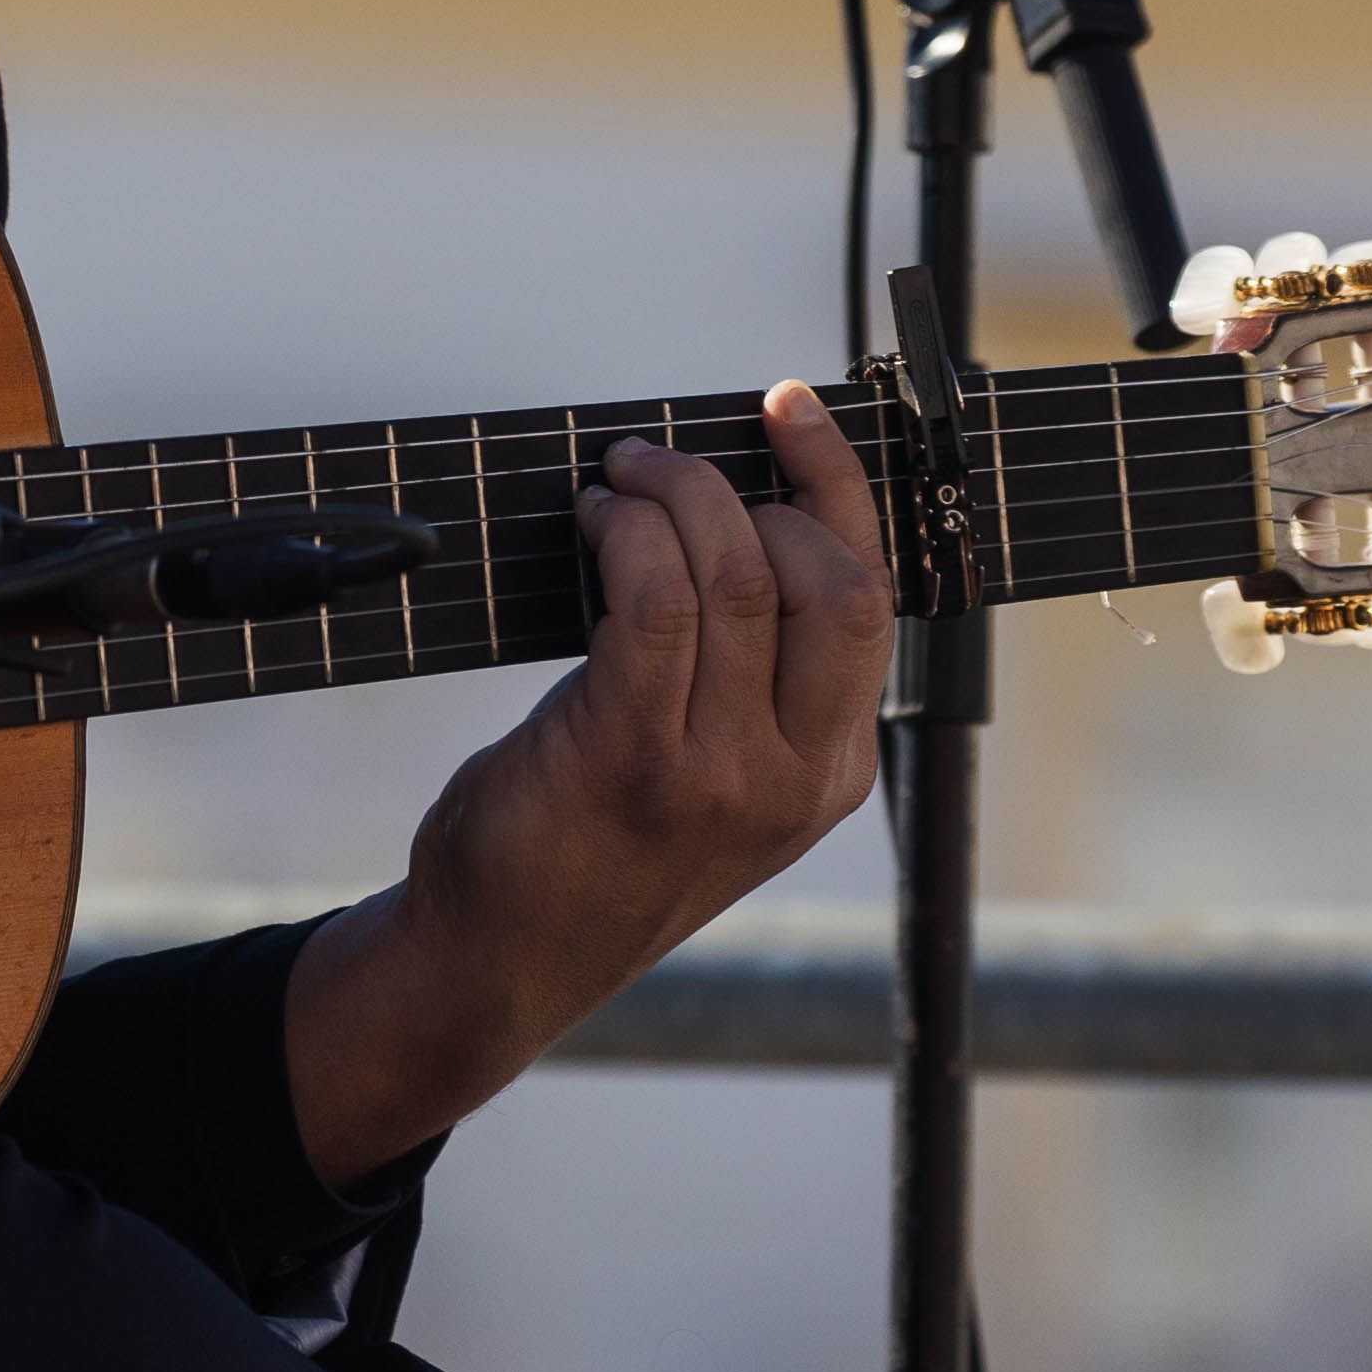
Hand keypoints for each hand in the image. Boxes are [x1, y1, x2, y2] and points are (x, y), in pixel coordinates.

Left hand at [281, 382, 895, 1182]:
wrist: (500, 960)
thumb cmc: (593, 846)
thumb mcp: (715, 782)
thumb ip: (750, 680)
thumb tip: (724, 517)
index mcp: (833, 774)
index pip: (871, 597)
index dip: (836, 485)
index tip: (790, 411)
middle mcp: (793, 775)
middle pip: (827, 580)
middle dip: (748, 489)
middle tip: (668, 463)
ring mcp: (719, 771)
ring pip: (733, 576)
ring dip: (669, 498)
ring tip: (617, 484)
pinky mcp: (632, 756)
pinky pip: (652, 602)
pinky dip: (626, 536)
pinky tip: (596, 525)